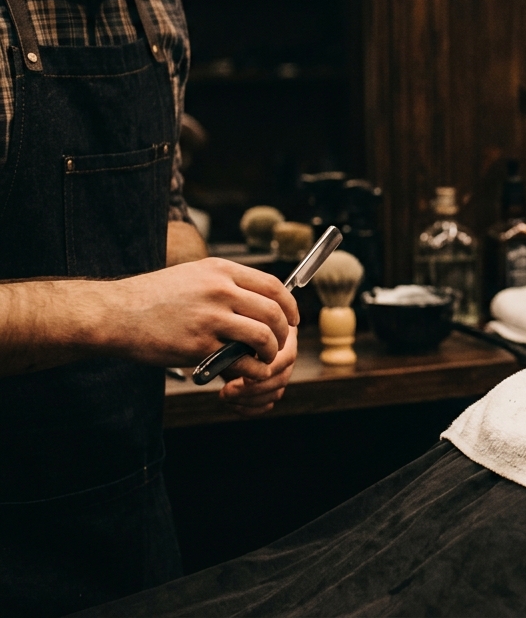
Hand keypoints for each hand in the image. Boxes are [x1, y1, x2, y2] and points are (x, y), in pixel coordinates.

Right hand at [100, 258, 298, 367]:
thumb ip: (224, 283)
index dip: (290, 305)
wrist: (114, 314)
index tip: (294, 319)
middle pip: (274, 312)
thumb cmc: (152, 298)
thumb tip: (259, 297)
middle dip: (284, 333)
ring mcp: (210, 318)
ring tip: (264, 359)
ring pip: (264, 336)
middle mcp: (219, 291)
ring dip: (272, 352)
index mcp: (220, 271)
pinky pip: (242, 360)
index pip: (273, 286)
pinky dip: (254, 370)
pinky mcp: (200, 346)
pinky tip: (248, 372)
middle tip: (279, 344)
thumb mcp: (192, 276)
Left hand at [218, 332, 296, 415]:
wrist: (226, 335)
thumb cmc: (232, 331)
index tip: (244, 377)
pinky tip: (233, 404)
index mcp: (284, 338)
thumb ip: (241, 344)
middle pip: (282, 379)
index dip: (268, 370)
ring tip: (225, 395)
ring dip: (249, 400)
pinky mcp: (271, 388)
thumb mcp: (237, 333)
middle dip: (253, 389)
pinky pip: (267, 404)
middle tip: (226, 391)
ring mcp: (280, 373)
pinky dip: (250, 409)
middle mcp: (286, 355)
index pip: (287, 358)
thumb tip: (239, 365)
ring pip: (275, 394)